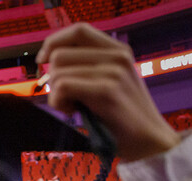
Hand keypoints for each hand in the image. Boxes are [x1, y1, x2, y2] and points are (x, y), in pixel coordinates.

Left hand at [37, 23, 180, 160]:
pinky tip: (73, 112)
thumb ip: (86, 66)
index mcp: (118, 50)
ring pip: (58, 72)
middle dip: (52, 78)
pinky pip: (62, 87)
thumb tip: (49, 59)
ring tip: (73, 106)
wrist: (148, 140)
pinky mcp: (106, 89)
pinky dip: (59, 103)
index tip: (43, 61)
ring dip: (56, 94)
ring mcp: (113, 71)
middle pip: (60, 54)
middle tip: (66, 97)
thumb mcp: (108, 81)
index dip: (54, 42)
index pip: (78, 30)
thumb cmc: (121, 115)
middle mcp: (117, 55)